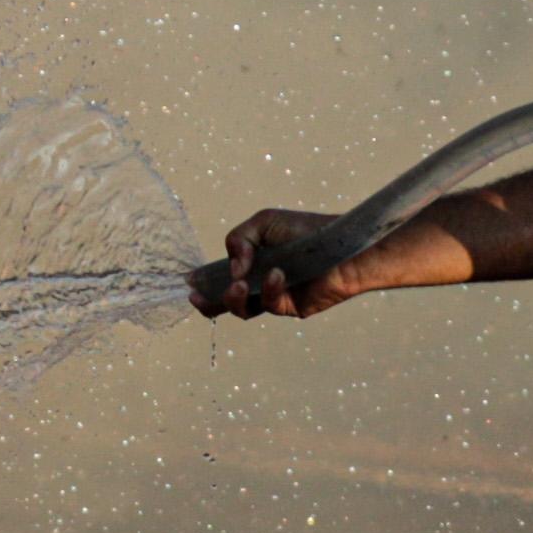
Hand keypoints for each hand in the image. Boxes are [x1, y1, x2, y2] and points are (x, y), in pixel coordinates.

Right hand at [194, 208, 350, 318]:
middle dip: (208, 302)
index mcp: (251, 263)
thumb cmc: (307, 229)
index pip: (221, 277)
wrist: (343, 245)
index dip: (204, 282)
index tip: (190, 283)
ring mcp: (273, 298)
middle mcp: (259, 283)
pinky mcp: (289, 308)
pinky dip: (268, 289)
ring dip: (232, 298)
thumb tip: (233, 269)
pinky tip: (277, 274)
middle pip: (225, 301)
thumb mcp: (264, 223)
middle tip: (197, 297)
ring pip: (242, 310)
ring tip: (237, 283)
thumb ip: (239, 239)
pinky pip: (268, 305)